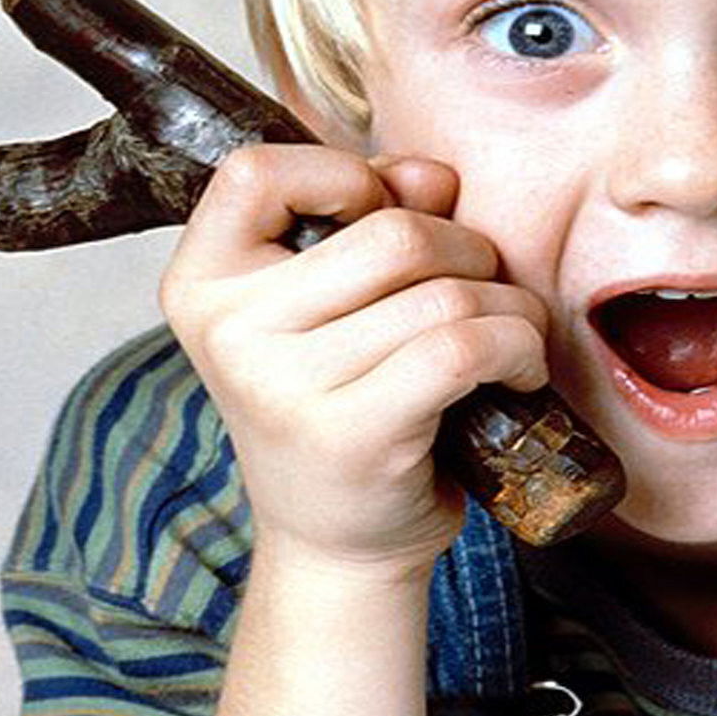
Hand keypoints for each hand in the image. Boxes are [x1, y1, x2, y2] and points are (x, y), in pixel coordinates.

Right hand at [161, 144, 549, 582]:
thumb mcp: (325, 303)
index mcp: (202, 282)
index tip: (379, 213)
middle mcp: (228, 331)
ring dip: (506, 305)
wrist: (333, 543)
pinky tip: (515, 370)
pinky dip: (515, 347)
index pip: (255, 172)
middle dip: (463, 248)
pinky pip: (463, 348)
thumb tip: (432, 173)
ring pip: (443, 293)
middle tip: (476, 287)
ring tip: (506, 333)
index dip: (340, 174)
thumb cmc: (336, 406)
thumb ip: (367, 217)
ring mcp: (283, 386)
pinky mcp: (353, 435)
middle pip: (389, 232)